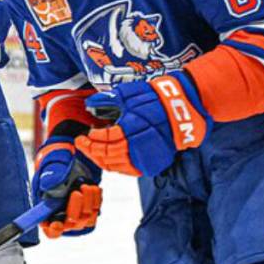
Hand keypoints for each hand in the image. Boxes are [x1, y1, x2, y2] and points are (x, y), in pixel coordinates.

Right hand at [33, 138, 101, 238]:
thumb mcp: (51, 165)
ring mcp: (75, 213)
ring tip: (87, 186)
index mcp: (46, 208)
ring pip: (86, 220)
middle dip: (76, 209)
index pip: (48, 228)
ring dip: (88, 203)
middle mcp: (61, 215)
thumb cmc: (56, 162)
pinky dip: (96, 201)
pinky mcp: (88, 210)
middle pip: (71, 225)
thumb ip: (50, 175)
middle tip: (77, 191)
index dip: (53, 229)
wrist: (71, 159)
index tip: (58, 223)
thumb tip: (49, 183)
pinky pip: (95, 213)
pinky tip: (93, 188)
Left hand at [75, 72, 210, 176]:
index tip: (86, 134)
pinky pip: (126, 170)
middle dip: (91, 149)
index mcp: (133, 127)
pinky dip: (114, 165)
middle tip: (81, 144)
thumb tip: (90, 104)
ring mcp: (146, 157)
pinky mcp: (151, 164)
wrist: (182, 111)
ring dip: (100, 158)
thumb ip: (108, 100)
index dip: (93, 138)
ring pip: (115, 165)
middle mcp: (139, 145)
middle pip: (108, 153)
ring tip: (91, 151)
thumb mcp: (130, 93)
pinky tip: (106, 157)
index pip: (106, 138)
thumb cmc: (155, 99)